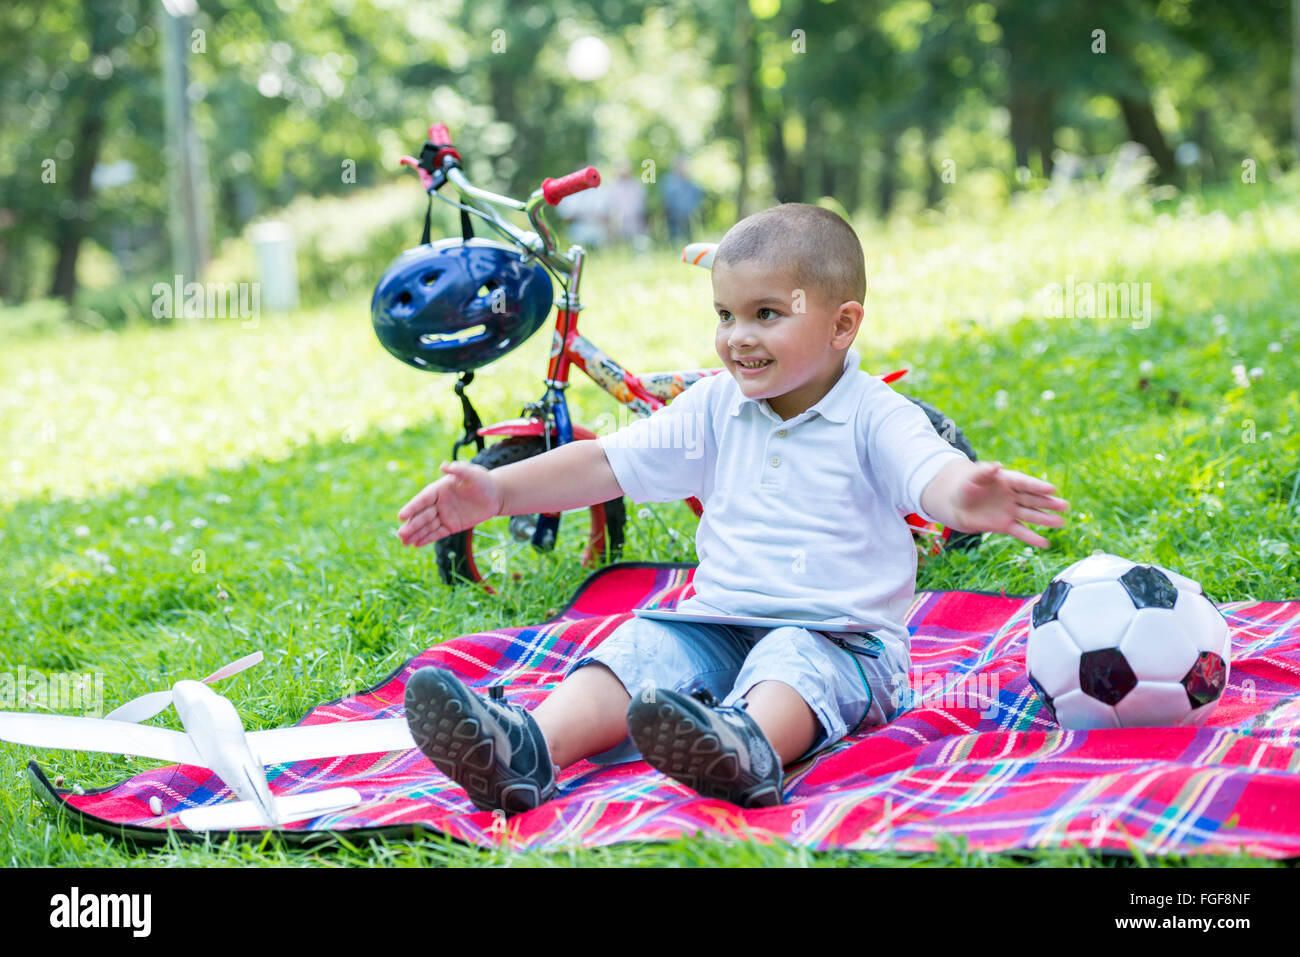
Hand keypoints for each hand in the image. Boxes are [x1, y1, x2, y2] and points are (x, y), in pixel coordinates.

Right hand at [396, 461, 504, 546]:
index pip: (422, 500)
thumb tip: (444, 465)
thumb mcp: (473, 473)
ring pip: (427, 526)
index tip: (401, 516)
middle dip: (411, 525)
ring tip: (404, 543)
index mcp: (439, 489)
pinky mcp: (452, 526)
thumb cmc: (483, 481)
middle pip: (422, 515)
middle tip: (400, 535)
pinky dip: (427, 539)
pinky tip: (416, 545)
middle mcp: (439, 503)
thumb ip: (459, 470)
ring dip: (415, 534)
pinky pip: (437, 533)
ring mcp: (444, 515)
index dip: (412, 508)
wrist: (495, 495)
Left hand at [952, 461, 1068, 548]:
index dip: (1038, 486)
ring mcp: (1011, 511)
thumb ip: (984, 471)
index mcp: (1009, 481)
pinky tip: (1045, 543)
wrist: (957, 504)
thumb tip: (997, 465)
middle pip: (1034, 499)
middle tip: (1064, 506)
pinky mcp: (1006, 525)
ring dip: (1045, 520)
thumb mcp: (973, 477)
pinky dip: (1032, 538)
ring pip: (1031, 515)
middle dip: (1048, 503)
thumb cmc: (966, 486)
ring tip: (1060, 522)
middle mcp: (1014, 496)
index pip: (1026, 483)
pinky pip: (1021, 532)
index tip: (1051, 489)